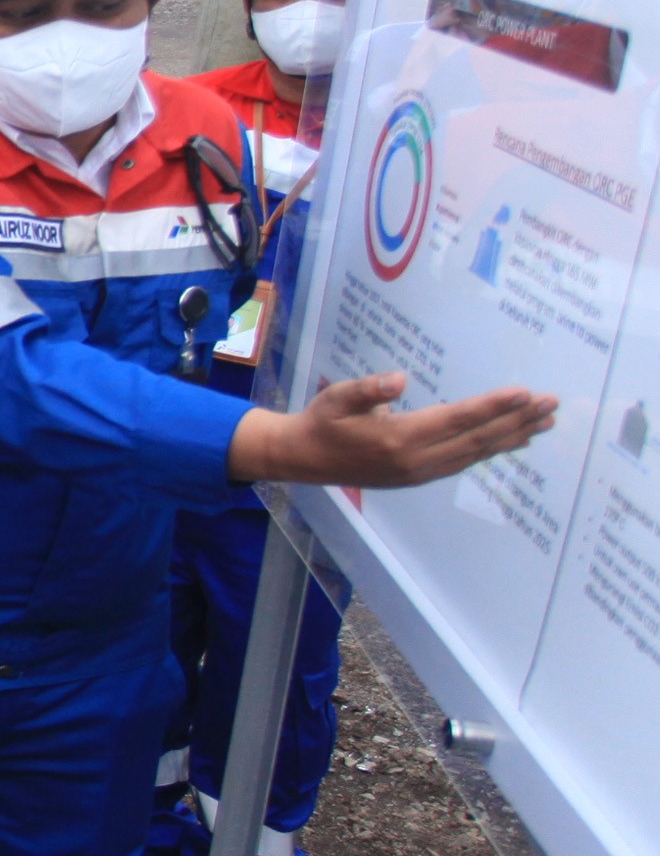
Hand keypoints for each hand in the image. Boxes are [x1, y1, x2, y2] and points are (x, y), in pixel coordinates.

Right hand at [228, 371, 557, 488]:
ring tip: (545, 422)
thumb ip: (367, 390)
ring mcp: (421, 471)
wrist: (303, 459)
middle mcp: (417, 460)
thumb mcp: (337, 398)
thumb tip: (399, 380)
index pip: (457, 420)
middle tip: (552, 405)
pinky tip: (511, 439)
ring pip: (477, 453)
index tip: (524, 393)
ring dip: (513, 436)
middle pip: (477, 439)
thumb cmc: (322, 422)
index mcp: (399, 438)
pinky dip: (493, 448)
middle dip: (517, 421)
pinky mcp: (421, 475)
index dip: (493, 407)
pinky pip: (466, 461)